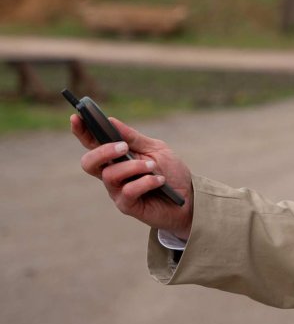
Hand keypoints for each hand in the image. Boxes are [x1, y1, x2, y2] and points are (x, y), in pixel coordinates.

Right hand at [72, 114, 193, 239]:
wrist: (188, 196)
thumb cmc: (170, 171)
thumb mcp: (155, 148)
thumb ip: (133, 137)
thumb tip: (111, 121)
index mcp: (116, 157)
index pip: (92, 144)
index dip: (81, 131)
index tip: (76, 117)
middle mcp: (112, 174)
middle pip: (89, 163)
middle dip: (103, 151)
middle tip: (123, 146)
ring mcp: (117, 191)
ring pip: (110, 175)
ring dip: (134, 167)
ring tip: (153, 166)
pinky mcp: (128, 206)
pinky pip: (128, 192)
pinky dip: (146, 182)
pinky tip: (160, 180)